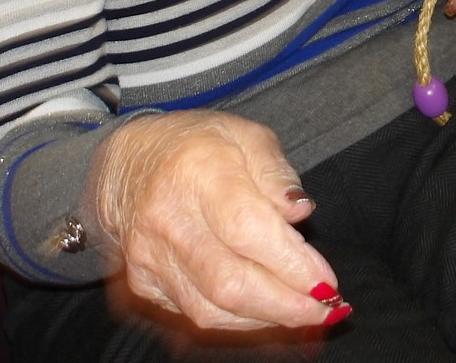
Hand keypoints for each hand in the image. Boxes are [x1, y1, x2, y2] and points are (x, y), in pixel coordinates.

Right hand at [90, 110, 343, 330]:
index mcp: (198, 170)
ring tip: (304, 313)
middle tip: (327, 308)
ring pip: (211, 308)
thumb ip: (277, 173)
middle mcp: (167, 217)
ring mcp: (149, 255)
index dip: (290, 262)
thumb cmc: (198, 144)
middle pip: (230, 281)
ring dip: (265, 319)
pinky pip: (193, 314)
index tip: (326, 280)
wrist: (127, 161)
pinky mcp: (142, 282)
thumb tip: (299, 213)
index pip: (247, 228)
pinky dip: (236, 320)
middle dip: (286, 305)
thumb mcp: (246, 135)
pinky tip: (266, 311)